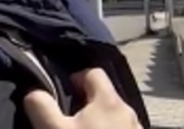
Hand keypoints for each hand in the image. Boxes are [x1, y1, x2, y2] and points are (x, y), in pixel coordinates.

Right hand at [23, 68, 141, 128]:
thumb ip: (43, 107)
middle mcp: (128, 110)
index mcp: (109, 100)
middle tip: (67, 119)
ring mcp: (135, 127)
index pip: (94, 73)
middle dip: (85, 104)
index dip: (75, 78)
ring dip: (97, 121)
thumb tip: (35, 93)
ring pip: (113, 116)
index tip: (63, 91)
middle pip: (104, 96)